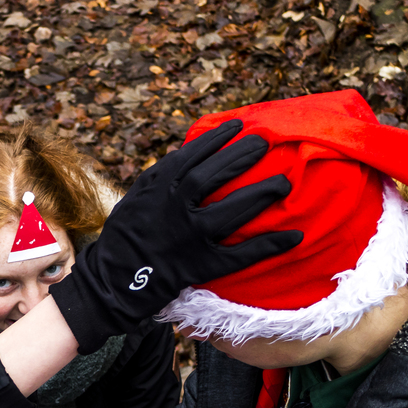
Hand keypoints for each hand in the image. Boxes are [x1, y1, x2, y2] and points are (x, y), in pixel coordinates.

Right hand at [49, 120, 300, 352]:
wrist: (113, 282)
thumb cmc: (125, 236)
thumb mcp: (136, 198)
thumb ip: (162, 178)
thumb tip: (190, 154)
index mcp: (156, 189)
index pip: (192, 156)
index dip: (217, 140)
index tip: (237, 126)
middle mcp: (174, 209)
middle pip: (215, 177)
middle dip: (242, 157)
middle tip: (265, 144)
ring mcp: (189, 238)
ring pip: (232, 211)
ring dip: (260, 195)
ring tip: (283, 183)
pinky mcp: (201, 265)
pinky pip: (240, 255)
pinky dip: (268, 246)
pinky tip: (294, 236)